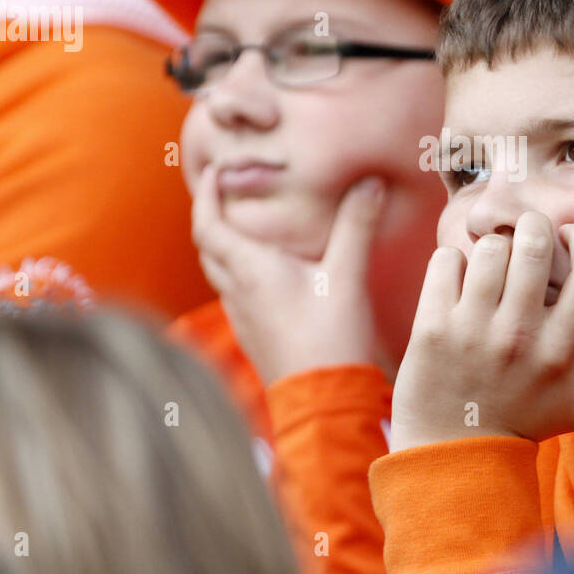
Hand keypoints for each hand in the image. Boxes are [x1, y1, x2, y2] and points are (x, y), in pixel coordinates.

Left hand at [192, 167, 388, 384]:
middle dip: (211, 216)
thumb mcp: (347, 276)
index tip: (213, 171)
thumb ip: (356, 225)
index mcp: (250, 270)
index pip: (207, 225)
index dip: (204, 195)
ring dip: (224, 247)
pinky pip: (235, 295)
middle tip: (227, 195)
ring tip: (246, 229)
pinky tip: (266, 276)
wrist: (323, 401)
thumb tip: (369, 182)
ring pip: (219, 273)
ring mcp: (242, 318)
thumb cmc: (331, 338)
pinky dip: (239, 273)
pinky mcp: (255, 337)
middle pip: (208, 247)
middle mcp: (237, 292)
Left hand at [389, 212, 573, 449]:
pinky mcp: (432, 327)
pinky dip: (452, 260)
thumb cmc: (523, 421)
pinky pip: (445, 261)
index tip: (572, 235)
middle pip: (535, 246)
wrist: (454, 451)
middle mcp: (518, 337)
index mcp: (560, 352)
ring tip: (492, 260)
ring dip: (493, 244)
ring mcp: (472, 330)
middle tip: (528, 234)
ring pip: (489, 248)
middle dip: (534, 226)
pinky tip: (459, 277)